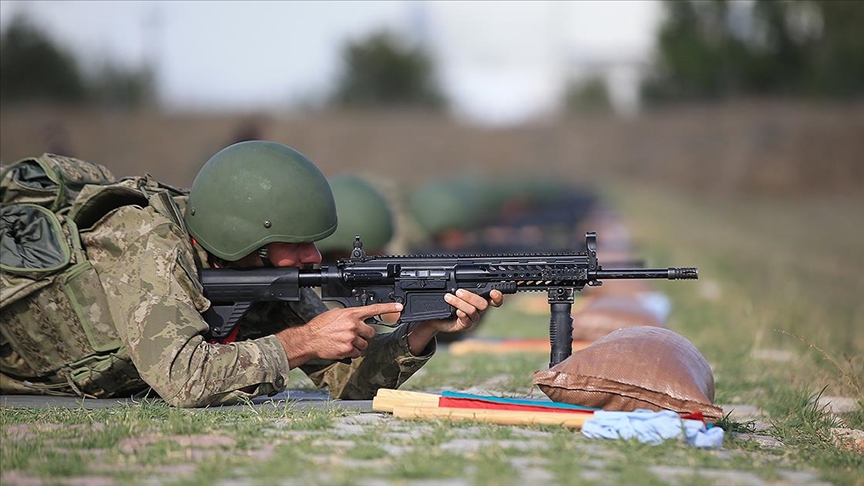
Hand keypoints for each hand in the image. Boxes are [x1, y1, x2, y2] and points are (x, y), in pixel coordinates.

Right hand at [275, 302, 402, 367]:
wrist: (310, 338)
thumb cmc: (321, 326)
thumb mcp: (336, 314)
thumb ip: (350, 315)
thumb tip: (359, 318)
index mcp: (351, 313)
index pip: (374, 309)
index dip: (389, 308)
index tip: (400, 307)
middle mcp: (353, 325)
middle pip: (372, 332)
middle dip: (365, 335)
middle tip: (354, 335)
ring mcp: (351, 338)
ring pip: (365, 344)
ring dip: (358, 345)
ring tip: (345, 341)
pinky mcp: (348, 349)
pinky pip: (357, 353)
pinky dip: (352, 352)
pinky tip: (342, 347)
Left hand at [405, 289, 503, 354]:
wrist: (435, 316)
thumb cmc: (445, 302)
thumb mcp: (454, 291)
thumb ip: (461, 286)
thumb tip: (461, 278)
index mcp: (479, 298)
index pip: (494, 298)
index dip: (497, 296)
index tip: (493, 292)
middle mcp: (478, 309)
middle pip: (484, 304)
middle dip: (471, 297)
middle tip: (458, 292)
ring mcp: (471, 318)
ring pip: (473, 311)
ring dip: (460, 303)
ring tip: (448, 298)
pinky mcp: (464, 325)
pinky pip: (467, 320)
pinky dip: (461, 314)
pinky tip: (455, 311)